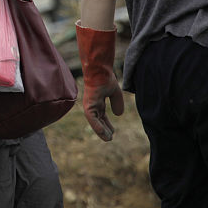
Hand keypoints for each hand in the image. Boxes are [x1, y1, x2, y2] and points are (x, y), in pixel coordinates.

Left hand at [76, 22, 124, 140]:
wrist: (99, 69)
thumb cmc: (106, 77)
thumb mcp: (115, 92)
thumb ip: (117, 102)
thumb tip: (118, 115)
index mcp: (97, 101)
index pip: (101, 115)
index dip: (106, 124)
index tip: (112, 132)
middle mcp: (92, 104)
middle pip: (97, 120)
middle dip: (104, 129)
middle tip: (109, 138)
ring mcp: (89, 104)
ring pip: (94, 121)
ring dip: (101, 130)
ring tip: (107, 138)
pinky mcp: (88, 104)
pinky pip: (92, 118)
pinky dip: (97, 126)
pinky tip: (103, 132)